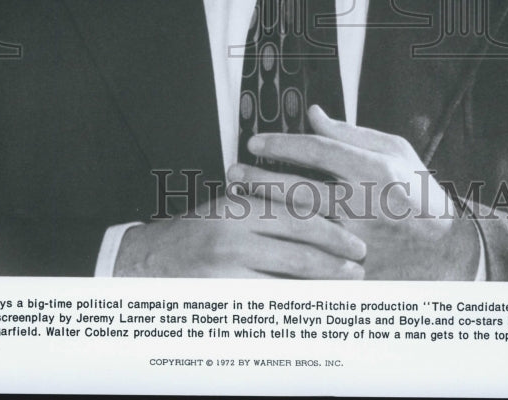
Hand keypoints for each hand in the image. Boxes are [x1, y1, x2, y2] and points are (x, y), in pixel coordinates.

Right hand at [112, 186, 365, 277]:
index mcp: (239, 203)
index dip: (330, 226)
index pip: (296, 210)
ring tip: (346, 283)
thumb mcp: (226, 207)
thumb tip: (316, 209)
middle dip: (335, 254)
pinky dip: (298, 302)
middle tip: (360, 262)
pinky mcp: (223, 291)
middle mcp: (234, 229)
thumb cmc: (194, 234)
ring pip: (289, 273)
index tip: (353, 237)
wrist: (147, 262)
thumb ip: (264, 204)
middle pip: (299, 242)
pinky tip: (315, 304)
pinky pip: (271, 299)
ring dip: (324, 280)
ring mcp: (228, 263)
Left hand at [230, 106, 479, 279]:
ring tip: (238, 198)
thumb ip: (351, 132)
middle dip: (260, 178)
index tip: (255, 141)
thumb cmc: (419, 194)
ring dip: (263, 209)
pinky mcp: (353, 268)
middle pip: (298, 188)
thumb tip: (312, 114)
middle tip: (233, 172)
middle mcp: (364, 205)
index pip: (317, 150)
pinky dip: (280, 244)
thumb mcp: (396, 151)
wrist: (449, 251)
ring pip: (297, 223)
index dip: (281, 143)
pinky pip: (308, 256)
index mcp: (375, 170)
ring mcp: (357, 240)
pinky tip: (259, 236)